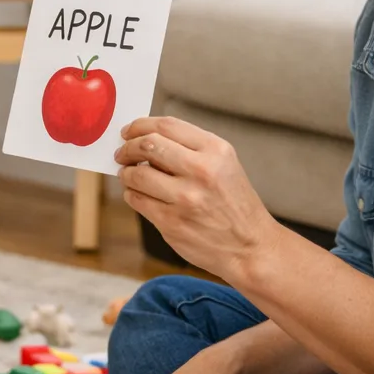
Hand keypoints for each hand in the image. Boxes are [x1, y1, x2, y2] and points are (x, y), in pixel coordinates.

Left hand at [114, 116, 275, 282]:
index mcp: (216, 151)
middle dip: (127, 148)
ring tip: (129, 175)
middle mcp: (201, 171)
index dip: (141, 125)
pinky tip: (138, 194)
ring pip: (137, 174)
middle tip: (122, 153)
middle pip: (148, 146)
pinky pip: (137, 200)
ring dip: (126, 173)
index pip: (167, 126)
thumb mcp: (224, 166)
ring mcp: (185, 198)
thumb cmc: (234, 204)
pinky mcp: (171, 223)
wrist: (251, 247)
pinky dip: (132, 194)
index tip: (129, 131)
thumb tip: (145, 139)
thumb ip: (190, 149)